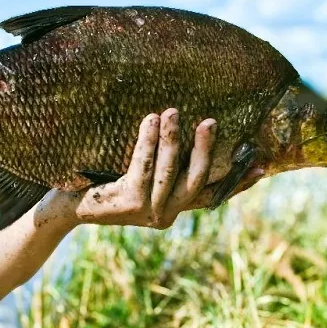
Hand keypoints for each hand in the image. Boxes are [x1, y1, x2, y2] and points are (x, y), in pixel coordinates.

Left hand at [41, 109, 264, 230]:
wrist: (64, 208)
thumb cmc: (99, 187)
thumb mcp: (135, 178)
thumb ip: (161, 169)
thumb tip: (183, 136)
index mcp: (172, 210)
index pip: (212, 195)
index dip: (238, 182)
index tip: (262, 165)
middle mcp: (165, 216)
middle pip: (198, 180)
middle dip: (207, 149)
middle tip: (210, 121)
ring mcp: (148, 213)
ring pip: (171, 171)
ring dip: (174, 139)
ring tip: (173, 111)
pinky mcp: (129, 204)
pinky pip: (144, 166)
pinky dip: (148, 142)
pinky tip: (151, 121)